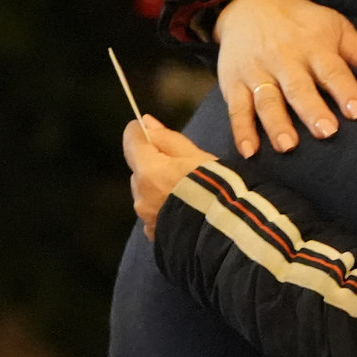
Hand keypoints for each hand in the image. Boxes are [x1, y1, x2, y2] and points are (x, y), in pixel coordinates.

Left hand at [126, 115, 213, 236]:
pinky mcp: (153, 233)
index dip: (140, 133)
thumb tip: (146, 123)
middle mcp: (140, 195)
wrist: (226, 231)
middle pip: (138, 170)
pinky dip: (161, 208)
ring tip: (184, 191)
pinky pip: (152, 214)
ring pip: (144, 193)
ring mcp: (145, 217)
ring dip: (156, 187)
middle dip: (152, 164)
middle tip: (180, 167)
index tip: (152, 131)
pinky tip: (180, 210)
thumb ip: (166, 138)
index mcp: (149, 171)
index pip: (131, 142)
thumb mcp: (195, 156)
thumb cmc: (215, 187)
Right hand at [215, 0, 356, 157]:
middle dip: (312, 109)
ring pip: (267, 100)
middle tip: (327, 132)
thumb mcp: (334, 27)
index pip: (332, 70)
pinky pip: (237, 109)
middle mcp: (284, 59)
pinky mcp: (233, 83)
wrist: (248, 4)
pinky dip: (241, 131)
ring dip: (276, 123)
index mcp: (314, 46)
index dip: (345, 90)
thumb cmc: (301, 22)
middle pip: (298, 87)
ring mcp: (257, 72)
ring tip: (288, 146)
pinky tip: (249, 151)